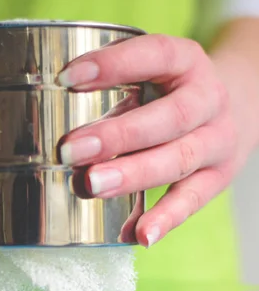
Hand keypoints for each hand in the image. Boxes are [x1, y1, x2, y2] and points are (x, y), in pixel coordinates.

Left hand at [57, 34, 238, 246]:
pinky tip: (138, 234)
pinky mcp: (217, 177)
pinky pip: (193, 201)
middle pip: (168, 119)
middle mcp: (208, 100)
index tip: (67, 78)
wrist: (239, 107)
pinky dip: (165, 219)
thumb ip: (113, 83)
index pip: (154, 55)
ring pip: (179, 160)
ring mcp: (217, 141)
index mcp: (187, 62)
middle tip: (70, 151)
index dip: (113, 64)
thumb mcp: (153, 71)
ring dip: (133, 175)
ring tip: (92, 185)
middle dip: (117, 136)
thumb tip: (51, 107)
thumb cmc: (171, 91)